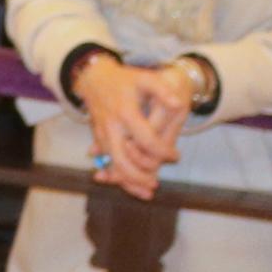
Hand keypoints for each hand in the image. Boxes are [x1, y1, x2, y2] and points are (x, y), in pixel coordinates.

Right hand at [71, 56, 185, 200]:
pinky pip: (107, 161)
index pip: (147, 140)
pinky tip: (128, 185)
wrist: (93, 78)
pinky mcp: (98, 138)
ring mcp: (102, 134)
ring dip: (127, 181)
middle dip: (139, 177)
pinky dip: (116, 175)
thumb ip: (162, 90)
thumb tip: (178, 104)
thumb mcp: (145, 78)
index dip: (163, 151)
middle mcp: (112, 127)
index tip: (176, 155)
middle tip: (155, 184)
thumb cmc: (124, 79)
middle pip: (123, 160)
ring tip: (146, 192)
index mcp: (126, 113)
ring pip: (113, 164)